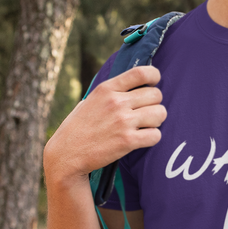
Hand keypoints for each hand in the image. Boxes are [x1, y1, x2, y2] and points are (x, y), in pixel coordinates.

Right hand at [44, 66, 166, 186]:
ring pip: (160, 113)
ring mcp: (123, 121)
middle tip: (146, 113)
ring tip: (145, 126)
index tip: (153, 85)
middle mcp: (116, 102)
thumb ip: (111, 92)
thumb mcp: (90, 100)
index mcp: (106, 89)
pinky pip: (156, 135)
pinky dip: (153, 138)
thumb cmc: (78, 128)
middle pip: (156, 95)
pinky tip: (142, 139)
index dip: (154, 77)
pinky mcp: (128, 141)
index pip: (142, 73)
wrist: (67, 155)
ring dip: (156, 121)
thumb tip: (134, 85)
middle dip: (155, 104)